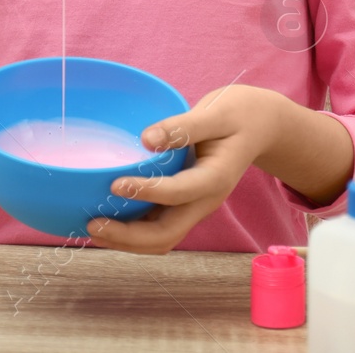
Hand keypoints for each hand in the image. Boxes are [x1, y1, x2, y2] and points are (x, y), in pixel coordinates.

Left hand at [87, 84, 280, 254]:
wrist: (261, 127)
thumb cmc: (239, 115)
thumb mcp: (217, 113)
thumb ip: (183, 126)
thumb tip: (146, 140)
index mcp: (215, 179)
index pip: (179, 193)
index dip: (146, 192)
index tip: (115, 184)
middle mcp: (205, 201)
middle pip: (166, 234)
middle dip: (128, 237)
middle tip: (93, 224)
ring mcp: (195, 207)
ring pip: (162, 238)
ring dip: (128, 241)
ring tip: (93, 230)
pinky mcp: (186, 205)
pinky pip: (159, 227)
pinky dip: (133, 231)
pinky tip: (109, 221)